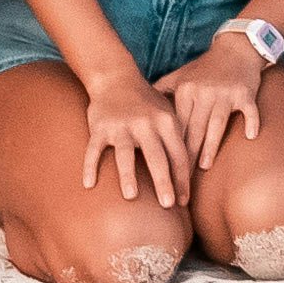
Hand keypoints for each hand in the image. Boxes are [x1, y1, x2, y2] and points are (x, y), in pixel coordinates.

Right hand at [72, 65, 199, 205]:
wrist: (116, 78)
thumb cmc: (147, 104)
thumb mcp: (168, 114)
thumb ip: (178, 139)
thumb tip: (194, 172)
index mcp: (166, 122)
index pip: (178, 155)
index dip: (183, 179)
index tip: (184, 202)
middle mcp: (145, 124)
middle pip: (156, 157)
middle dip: (163, 182)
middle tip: (168, 205)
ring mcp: (121, 126)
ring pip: (124, 154)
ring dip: (128, 175)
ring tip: (131, 196)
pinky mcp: (100, 127)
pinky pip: (94, 150)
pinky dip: (90, 166)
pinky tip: (89, 184)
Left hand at [158, 28, 274, 166]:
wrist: (236, 48)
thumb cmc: (206, 68)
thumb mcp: (180, 76)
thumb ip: (160, 92)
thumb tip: (139, 111)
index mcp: (186, 91)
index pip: (176, 125)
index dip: (170, 148)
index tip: (164, 169)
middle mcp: (203, 92)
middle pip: (194, 129)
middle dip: (186, 156)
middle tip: (180, 178)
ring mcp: (225, 93)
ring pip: (217, 123)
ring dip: (210, 145)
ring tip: (204, 165)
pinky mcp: (245, 92)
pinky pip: (248, 110)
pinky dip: (250, 121)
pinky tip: (249, 136)